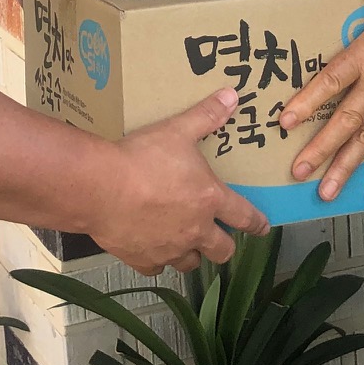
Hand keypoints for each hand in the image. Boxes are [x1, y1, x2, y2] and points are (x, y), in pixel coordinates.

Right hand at [90, 89, 271, 274]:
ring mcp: (169, 249)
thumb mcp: (177, 130)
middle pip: (222, 250)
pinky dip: (158, 260)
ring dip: (192, 253)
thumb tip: (231, 96)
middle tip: (219, 238)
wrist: (100, 188)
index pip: (244, 217)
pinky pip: (157, 267)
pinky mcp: (142, 259)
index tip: (263, 227)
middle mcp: (194, 231)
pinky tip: (152, 248)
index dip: (257, 223)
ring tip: (184, 242)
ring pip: (191, 263)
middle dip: (224, 245)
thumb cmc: (142, 159)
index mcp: (209, 200)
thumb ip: (206, 116)